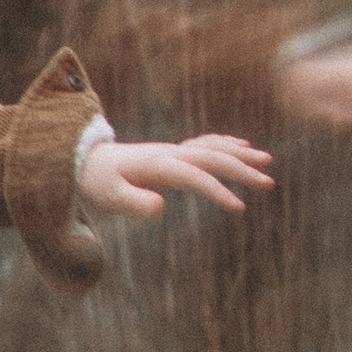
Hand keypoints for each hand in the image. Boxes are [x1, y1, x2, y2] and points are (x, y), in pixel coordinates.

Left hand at [78, 131, 274, 222]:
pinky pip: (204, 143)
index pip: (195, 176)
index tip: (239, 208)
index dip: (217, 191)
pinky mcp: (170, 152)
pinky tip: (242, 146)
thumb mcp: (109, 196)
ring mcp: (171, 150)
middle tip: (268, 183)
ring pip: (212, 147)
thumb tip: (161, 207)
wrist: (83, 161)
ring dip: (239, 154)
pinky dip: (225, 143)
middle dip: (241, 169)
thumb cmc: (96, 182)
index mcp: (158, 164)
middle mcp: (169, 153)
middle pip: (211, 157)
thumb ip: (133, 202)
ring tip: (267, 162)